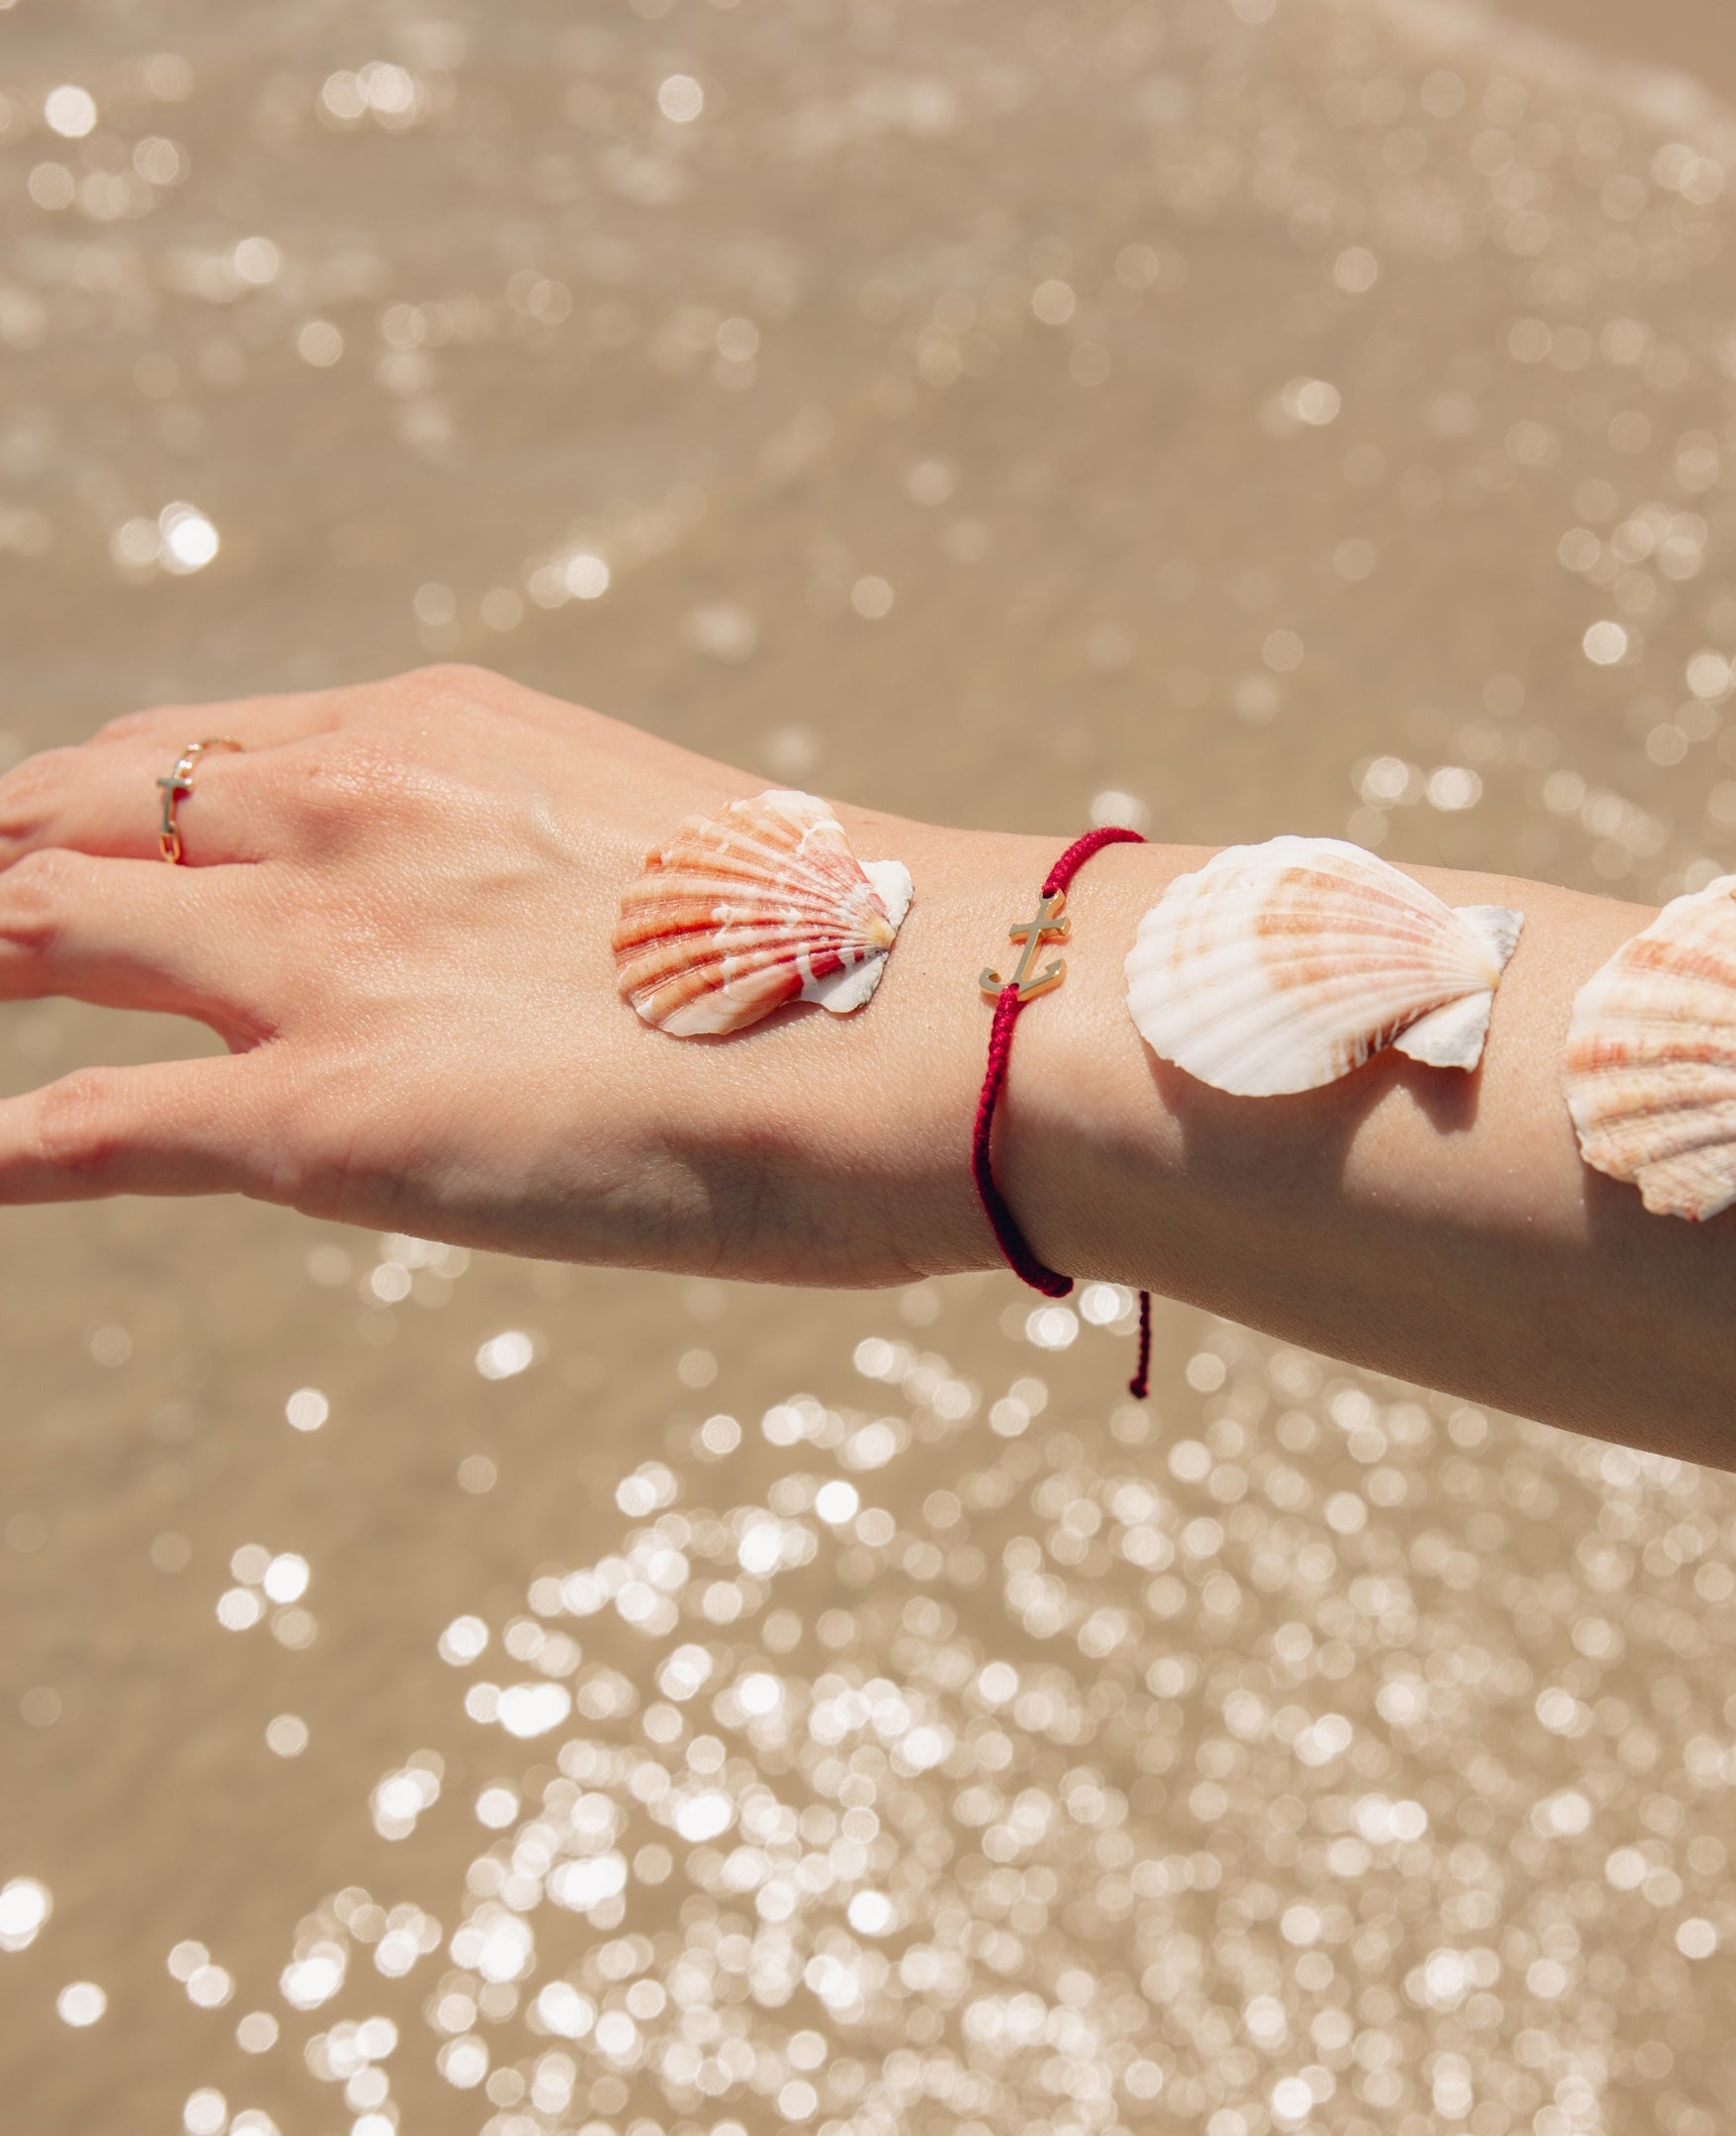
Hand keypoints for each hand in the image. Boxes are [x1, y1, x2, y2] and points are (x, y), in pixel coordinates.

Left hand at [0, 665, 1009, 1282]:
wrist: (938, 1030)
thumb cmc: (854, 958)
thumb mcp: (658, 853)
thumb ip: (557, 879)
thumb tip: (558, 953)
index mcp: (434, 732)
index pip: (190, 752)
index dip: (95, 812)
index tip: (67, 862)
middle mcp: (347, 810)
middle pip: (71, 815)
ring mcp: (321, 957)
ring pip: (33, 927)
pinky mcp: (324, 1117)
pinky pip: (86, 1127)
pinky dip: (5, 1146)